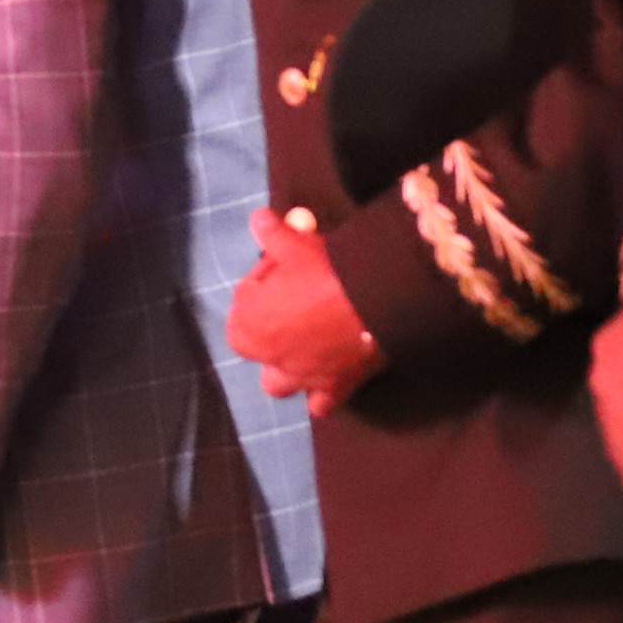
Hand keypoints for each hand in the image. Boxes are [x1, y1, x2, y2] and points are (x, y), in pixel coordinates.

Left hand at [230, 208, 382, 414]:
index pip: (245, 302)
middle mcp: (266, 358)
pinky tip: (335, 375)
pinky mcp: (334, 389)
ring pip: (281, 383)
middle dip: (271, 327)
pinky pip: (322, 403)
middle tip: (299, 302)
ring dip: (289, 368)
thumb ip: (271, 233)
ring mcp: (300, 378)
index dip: (265, 282)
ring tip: (309, 346)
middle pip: (259, 345)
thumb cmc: (324, 270)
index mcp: (245, 325)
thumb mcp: (293, 243)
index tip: (287, 267)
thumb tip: (259, 219)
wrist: (377, 300)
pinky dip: (325, 394)